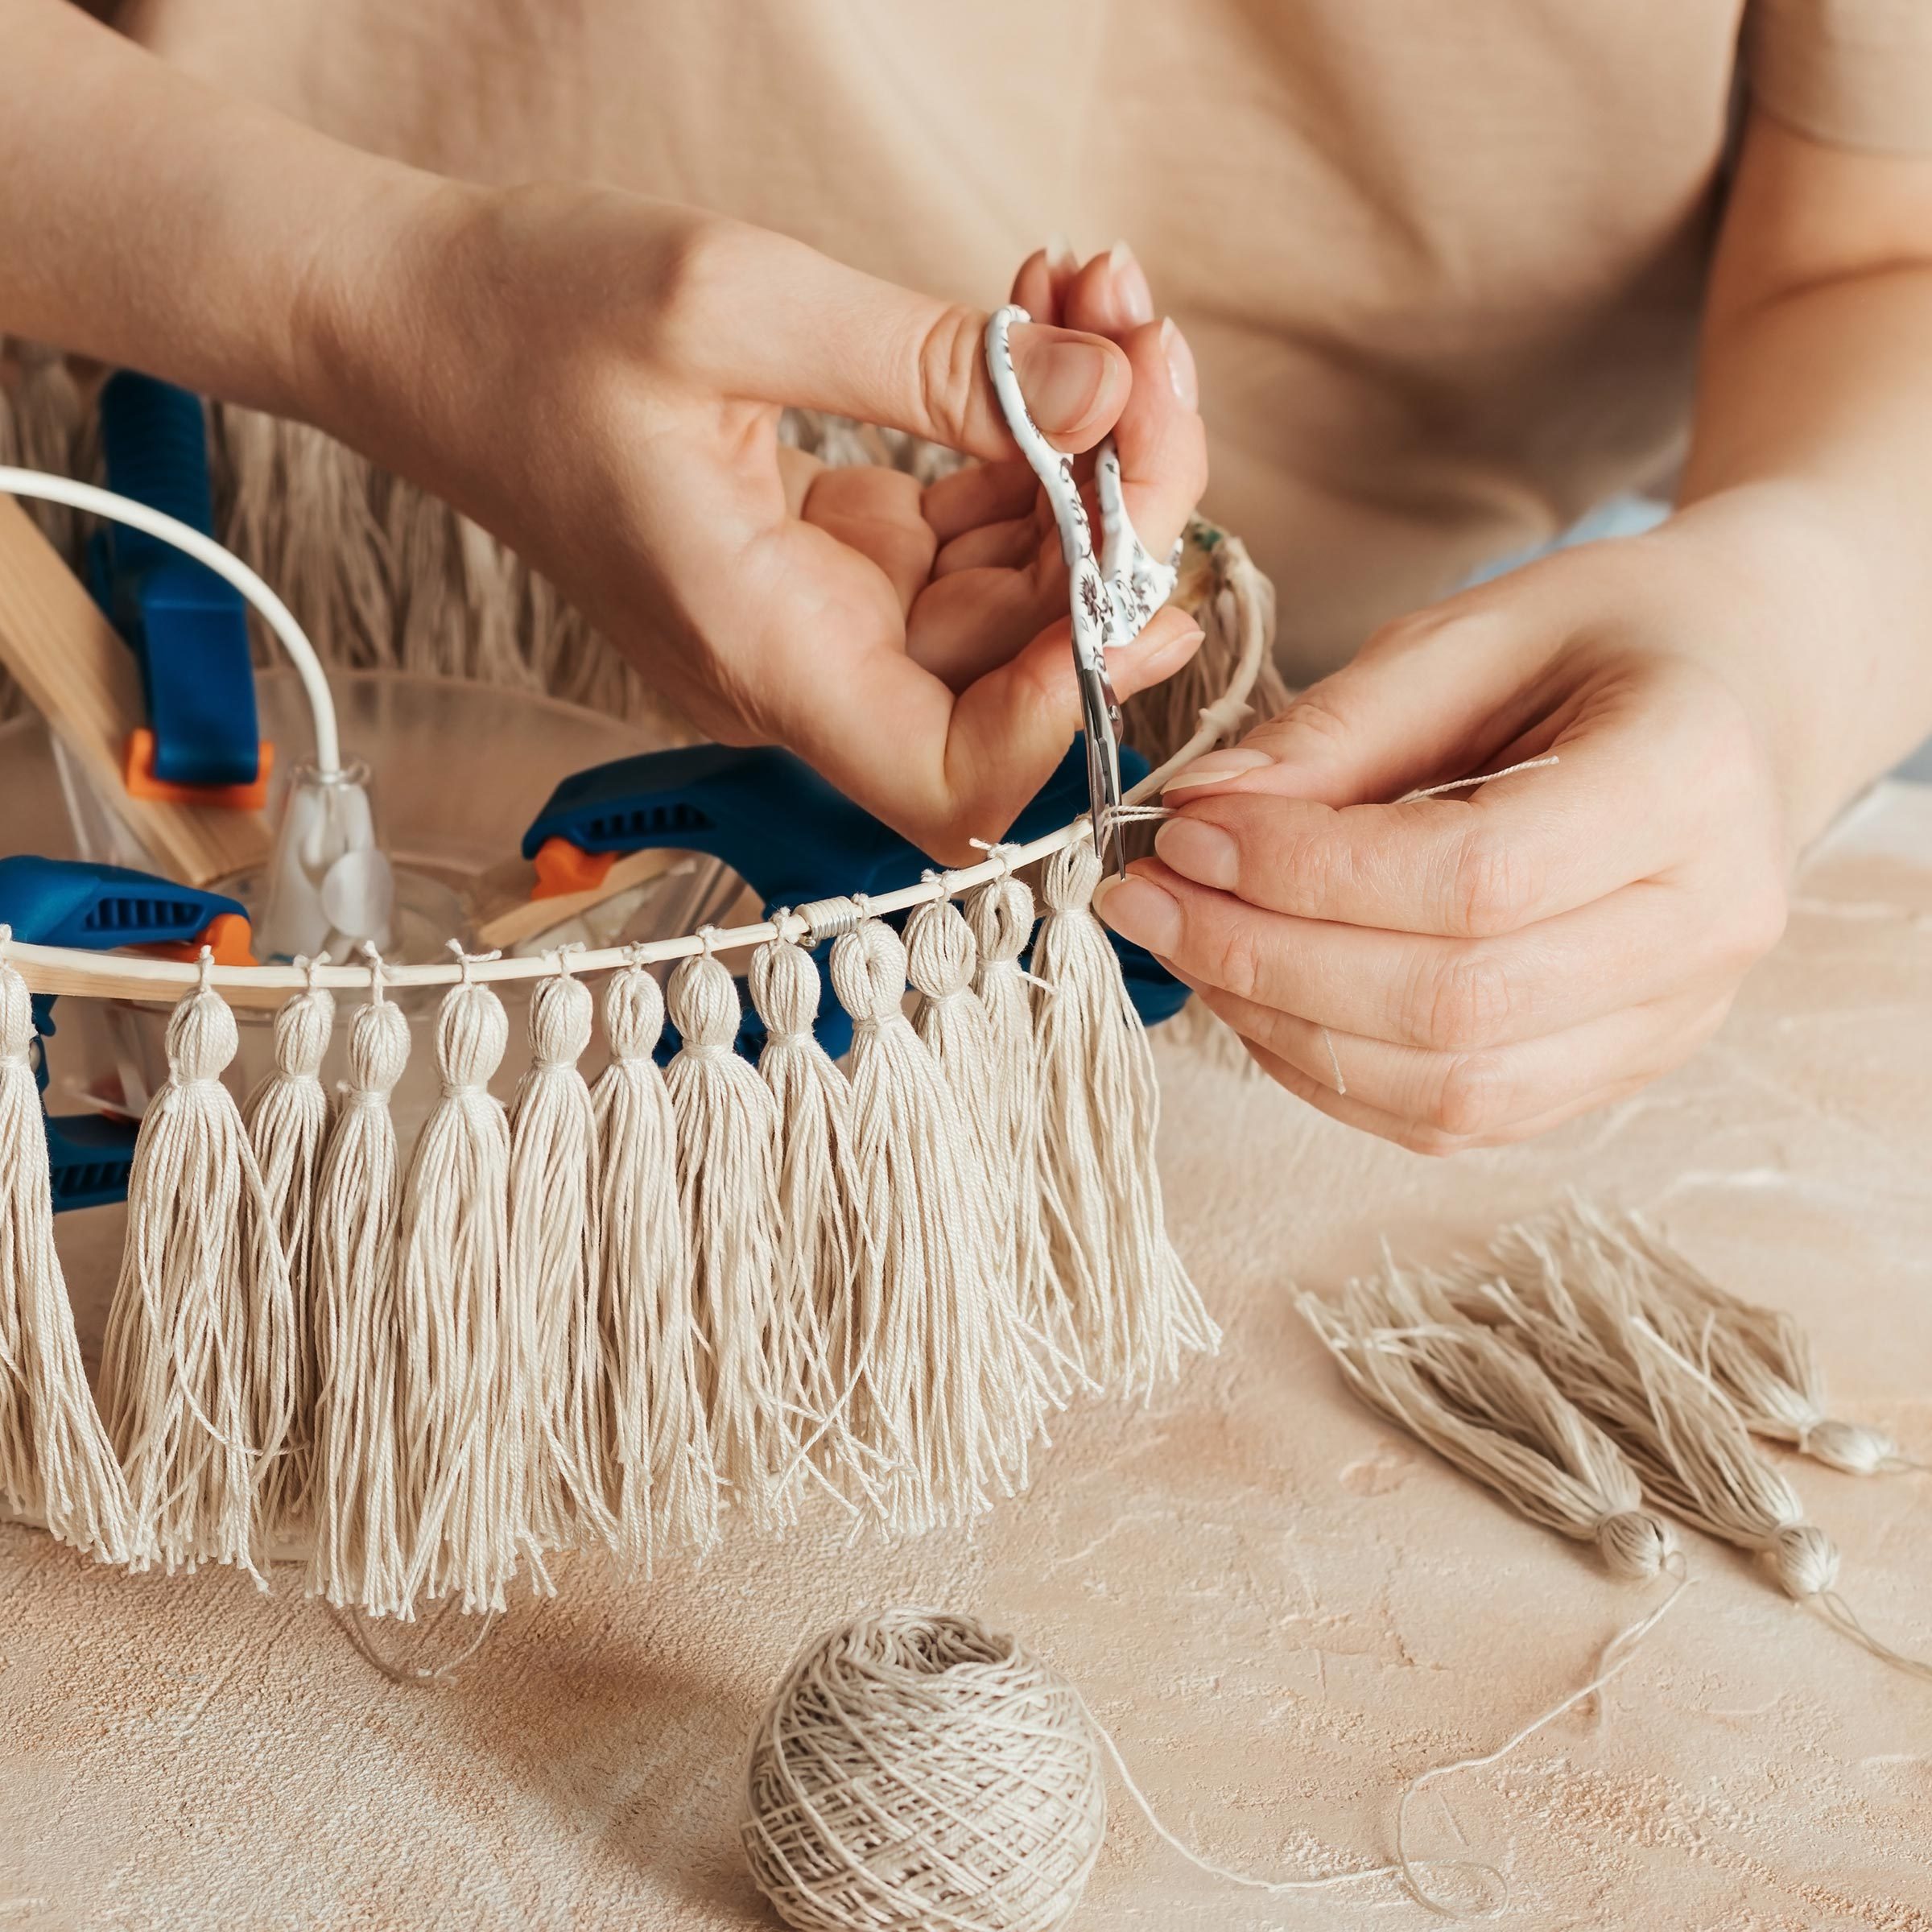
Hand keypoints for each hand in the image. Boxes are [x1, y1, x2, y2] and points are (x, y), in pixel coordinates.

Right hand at [308, 189, 1205, 858]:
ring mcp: (828, 614)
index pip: (955, 781)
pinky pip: (976, 532)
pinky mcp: (839, 555)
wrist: (423, 321)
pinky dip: (1029, 441)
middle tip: (1146, 353)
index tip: (1120, 551)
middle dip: (1119, 517)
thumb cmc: (532, 319)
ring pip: (1018, 591)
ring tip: (1095, 303)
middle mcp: (807, 662)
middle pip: (1022, 668)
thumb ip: (938, 366)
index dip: (1066, 700)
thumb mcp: (734, 305)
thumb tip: (1108, 397)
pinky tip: (1041, 328)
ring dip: (1087, 456)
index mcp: (763, 649)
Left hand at [1091, 529, 1794, 1151]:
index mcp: (1691, 782)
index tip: (1184, 834)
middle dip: (1266, 961)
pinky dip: (1334, 1074)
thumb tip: (1198, 815)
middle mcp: (1707, 924)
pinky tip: (1258, 999)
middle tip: (1149, 897)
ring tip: (1188, 944)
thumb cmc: (1609, 639)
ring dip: (1284, 1031)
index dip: (1305, 872)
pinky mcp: (1622, 1067)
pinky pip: (1458, 1118)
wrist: (1741, 691)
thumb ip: (1338, 730)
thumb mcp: (1473, 634)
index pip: (1475, 878)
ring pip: (1453, 1091)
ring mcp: (1674, 1018)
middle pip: (1455, 1006)